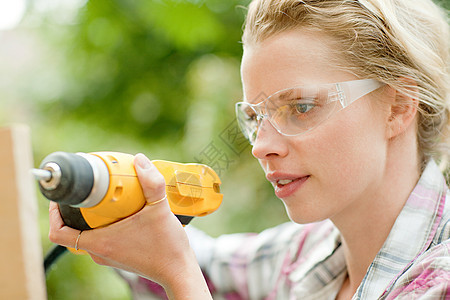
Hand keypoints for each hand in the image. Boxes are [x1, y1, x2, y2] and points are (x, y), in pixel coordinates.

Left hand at [48, 153, 211, 298]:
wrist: (179, 271)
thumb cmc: (167, 247)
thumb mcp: (160, 210)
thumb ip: (151, 183)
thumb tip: (140, 160)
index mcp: (100, 242)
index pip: (59, 232)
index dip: (53, 213)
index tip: (61, 197)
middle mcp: (100, 251)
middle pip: (73, 229)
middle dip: (76, 208)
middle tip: (88, 189)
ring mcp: (109, 255)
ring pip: (89, 233)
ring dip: (92, 216)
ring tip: (107, 197)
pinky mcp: (119, 255)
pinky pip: (103, 237)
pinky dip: (106, 223)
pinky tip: (124, 211)